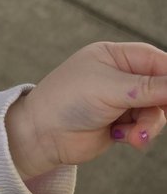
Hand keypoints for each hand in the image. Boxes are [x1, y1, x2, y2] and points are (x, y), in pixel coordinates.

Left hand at [5, 42, 166, 179]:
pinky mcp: (121, 123)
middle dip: (162, 105)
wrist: (40, 136)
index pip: (159, 61)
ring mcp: (122, 101)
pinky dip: (139, 135)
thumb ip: (151, 87)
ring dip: (149, 125)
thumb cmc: (67, 102)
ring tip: (135, 136)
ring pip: (157, 111)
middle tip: (157, 116)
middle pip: (163, 88)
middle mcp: (121, 76)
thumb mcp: (111, 88)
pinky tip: (121, 137)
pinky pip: (146, 128)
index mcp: (116, 56)